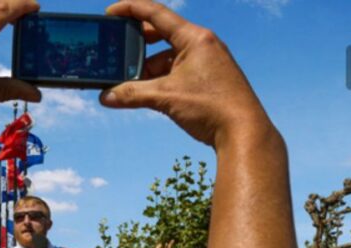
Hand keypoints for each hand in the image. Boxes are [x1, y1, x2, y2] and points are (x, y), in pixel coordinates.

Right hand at [100, 0, 272, 146]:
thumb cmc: (212, 107)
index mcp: (195, 38)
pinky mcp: (209, 80)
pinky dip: (161, 80)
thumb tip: (106, 97)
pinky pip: (178, 72)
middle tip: (117, 51)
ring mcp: (207, 63)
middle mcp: (203, 45)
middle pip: (162, 35)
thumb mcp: (166, 97)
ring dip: (148, 69)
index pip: (156, 14)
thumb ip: (132, 94)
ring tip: (129, 84)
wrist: (244, 132)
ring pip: (169, 58)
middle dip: (137, 45)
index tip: (111, 13)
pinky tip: (148, 94)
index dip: (130, 10)